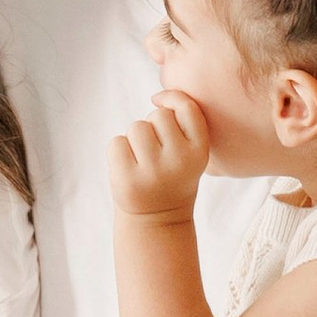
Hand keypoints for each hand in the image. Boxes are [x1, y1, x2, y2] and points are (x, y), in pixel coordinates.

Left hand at [107, 88, 210, 220]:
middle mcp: (179, 161)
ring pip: (137, 127)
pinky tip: (129, 167)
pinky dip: (118, 151)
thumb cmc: (172, 174)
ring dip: (135, 138)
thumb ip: (183, 122)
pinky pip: (116, 143)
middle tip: (156, 151)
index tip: (160, 102)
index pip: (187, 108)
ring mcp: (153, 172)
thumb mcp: (190, 151)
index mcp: (200, 152)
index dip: (171, 98)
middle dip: (153, 126)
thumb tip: (158, 97)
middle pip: (158, 116)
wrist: (158, 218)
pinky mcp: (128, 180)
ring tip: (143, 159)